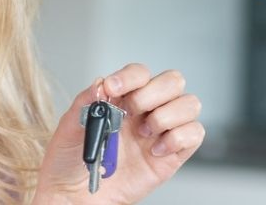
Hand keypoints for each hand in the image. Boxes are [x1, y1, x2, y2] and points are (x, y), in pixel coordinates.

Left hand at [33, 64, 204, 204]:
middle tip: (131, 112)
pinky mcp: (172, 155)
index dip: (130, 76)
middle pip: (172, 81)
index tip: (113, 89)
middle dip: (153, 93)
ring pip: (189, 104)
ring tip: (144, 133)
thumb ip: (86, 101)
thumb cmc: (70, 161)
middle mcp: (146, 111)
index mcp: (122, 99)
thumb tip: (101, 83)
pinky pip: (195, 134)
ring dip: (167, 115)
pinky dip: (178, 138)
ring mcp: (161, 131)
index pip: (139, 73)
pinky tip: (154, 150)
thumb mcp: (70, 126)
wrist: (75, 195)